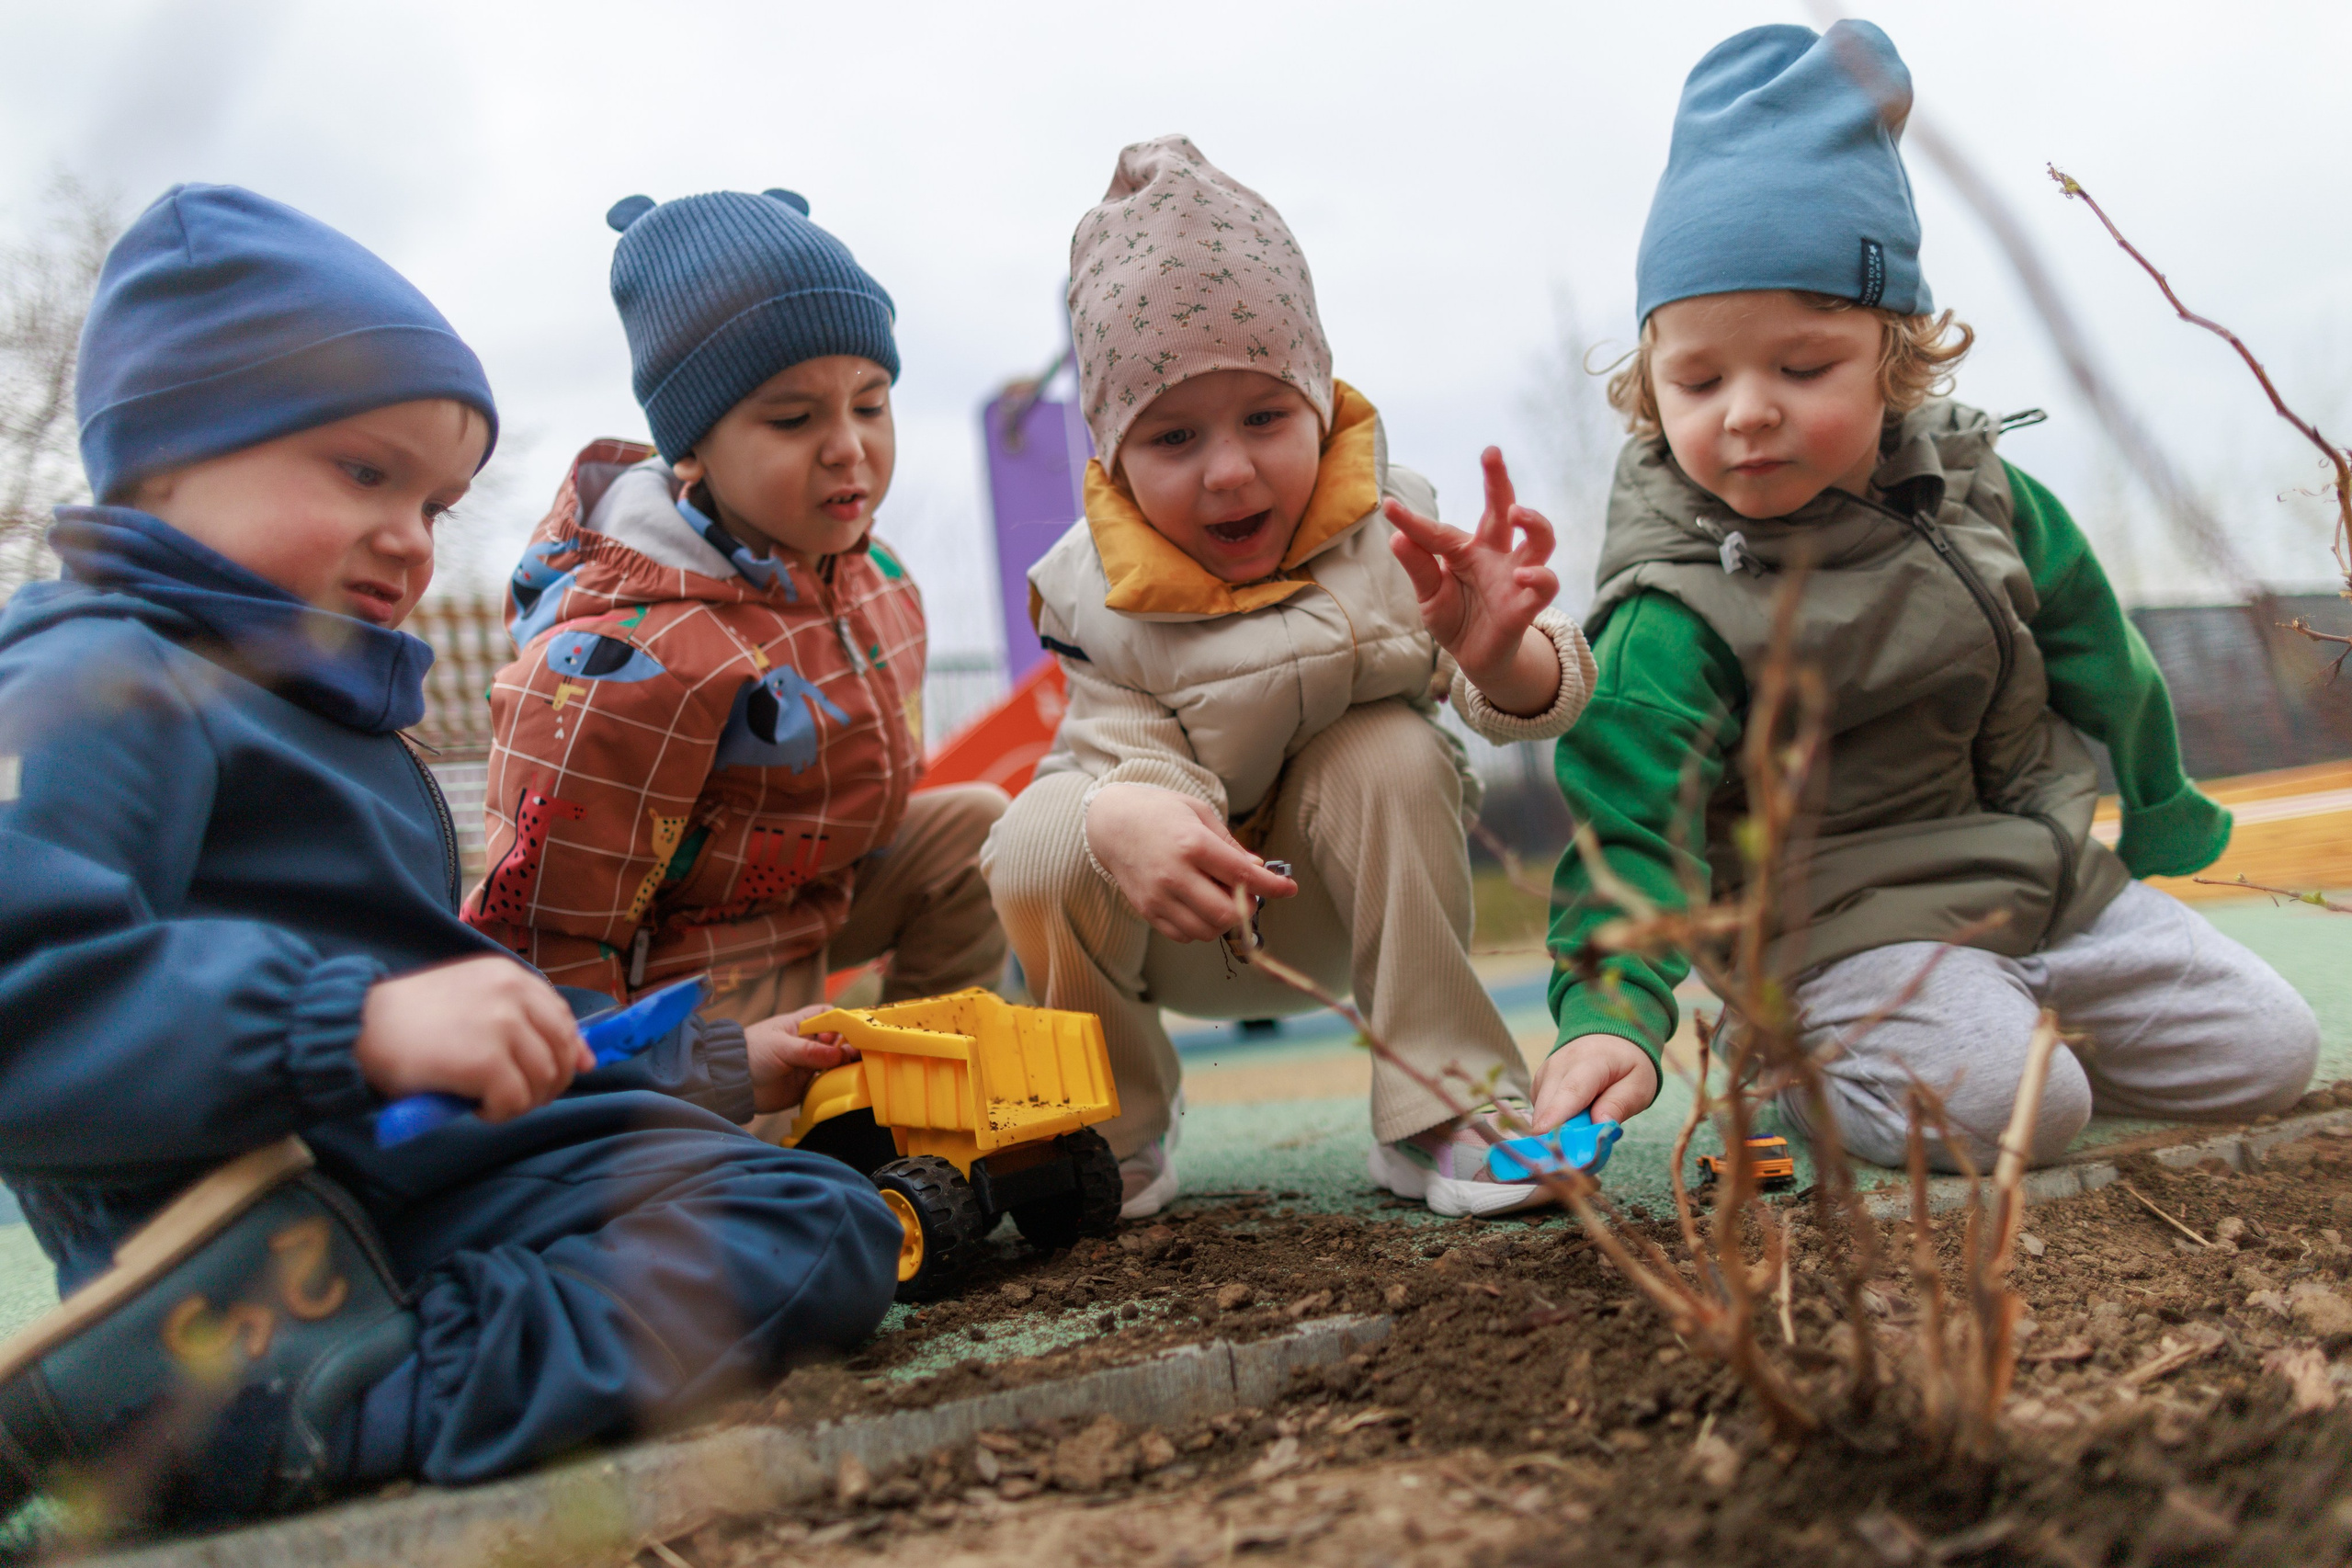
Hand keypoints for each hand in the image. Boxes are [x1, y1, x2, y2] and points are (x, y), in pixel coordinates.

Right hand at [356, 956, 592, 1122]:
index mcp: (511, 976)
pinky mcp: (487, 1061)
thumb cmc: (410, 1019)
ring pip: (545, 1080)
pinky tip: (474, 1108)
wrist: (359, 1026)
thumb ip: (523, 1021)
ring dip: (521, 1102)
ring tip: (488, 1102)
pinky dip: (499, 1114)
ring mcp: (503, 1026)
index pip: (562, 1018)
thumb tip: (585, 1060)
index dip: (568, 1051)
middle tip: (514, 1097)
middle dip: (546, 1083)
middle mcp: (514, 994)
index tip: (558, 1073)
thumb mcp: (473, 1002)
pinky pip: (516, 1101)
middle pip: (563, 1052)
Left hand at [747, 1004, 861, 1113]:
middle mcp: (809, 1043)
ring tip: (854, 1068)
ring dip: (847, 1064)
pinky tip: (846, 1082)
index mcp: (802, 1025)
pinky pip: (830, 1082)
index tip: (845, 1032)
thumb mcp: (780, 1047)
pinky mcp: (808, 1085)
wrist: (732, 1083)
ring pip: (837, 1062)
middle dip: (850, 1045)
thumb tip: (839, 1055)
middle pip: (839, 1040)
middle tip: (857, 1053)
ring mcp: (810, 1064)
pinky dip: (839, 1082)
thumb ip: (809, 1051)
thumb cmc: (752, 1053)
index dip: (840, 1022)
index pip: (829, 1016)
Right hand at [1086, 783, 1296, 943]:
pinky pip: (1184, 936)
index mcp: (1192, 844)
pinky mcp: (1147, 911)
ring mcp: (1158, 897)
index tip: (1289, 888)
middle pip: (1226, 914)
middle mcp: (1174, 875)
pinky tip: (1199, 905)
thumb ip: (1230, 845)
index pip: (1242, 875)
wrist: (1111, 823)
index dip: (1273, 886)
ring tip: (1221, 898)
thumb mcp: (1200, 813)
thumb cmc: (1161, 812)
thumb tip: (1260, 871)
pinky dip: (1200, 927)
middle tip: (1247, 893)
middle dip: (1247, 908)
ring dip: (1224, 921)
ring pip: (1207, 931)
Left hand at [1385, 447, 1562, 715]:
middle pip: (1503, 508)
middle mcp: (1494, 556)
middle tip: (1491, 452)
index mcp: (1465, 550)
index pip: (1437, 531)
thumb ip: (1418, 568)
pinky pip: (1546, 584)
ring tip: (1517, 513)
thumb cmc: (1454, 618)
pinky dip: (1539, 577)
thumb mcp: (1428, 595)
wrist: (1476, 658)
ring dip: (1534, 522)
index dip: (1413, 521)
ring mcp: (1515, 577)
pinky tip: (1522, 575)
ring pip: (1540, 539)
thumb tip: (1397, 536)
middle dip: (1498, 479)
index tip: (1387, 506)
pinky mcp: (1528, 604)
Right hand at [1532, 1033, 1659, 1129]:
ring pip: (1540, 1110)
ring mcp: (1546, 1071)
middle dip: (1556, 1134)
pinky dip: (1553, 1120)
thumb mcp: (1638, 1085)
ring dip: (1556, 1128)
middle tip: (1576, 1156)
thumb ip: (1620, 1104)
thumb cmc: (1627, 1065)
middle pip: (1548, 1106)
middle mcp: (1560, 1064)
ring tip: (1582, 1130)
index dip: (1556, 1117)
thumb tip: (1598, 1125)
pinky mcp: (1539, 1082)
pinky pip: (1540, 1109)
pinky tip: (1573, 1117)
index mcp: (1590, 1061)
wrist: (1610, 1039)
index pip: (1571, 1092)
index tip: (1543, 1138)